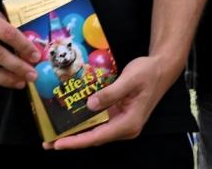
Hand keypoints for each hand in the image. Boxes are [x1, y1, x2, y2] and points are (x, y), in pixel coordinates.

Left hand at [45, 55, 173, 149]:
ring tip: (55, 134)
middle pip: (94, 138)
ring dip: (77, 133)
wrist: (163, 67)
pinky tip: (72, 120)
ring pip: (96, 132)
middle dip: (72, 140)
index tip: (58, 144)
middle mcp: (126, 127)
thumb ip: (111, 93)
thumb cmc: (148, 72)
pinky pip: (100, 123)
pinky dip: (85, 123)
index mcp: (129, 122)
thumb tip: (90, 105)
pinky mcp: (120, 116)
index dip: (77, 141)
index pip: (98, 136)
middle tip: (48, 142)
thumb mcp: (130, 79)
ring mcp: (123, 122)